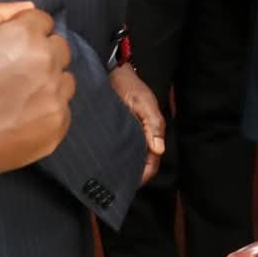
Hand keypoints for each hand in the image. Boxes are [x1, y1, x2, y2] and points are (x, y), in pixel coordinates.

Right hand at [0, 2, 74, 194]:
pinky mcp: (57, 125)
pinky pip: (63, 109)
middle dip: (41, 55)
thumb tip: (29, 7)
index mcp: (25, 35)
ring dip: (49, 83)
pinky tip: (20, 119)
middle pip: (59, 48)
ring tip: (17, 98)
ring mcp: (55, 95)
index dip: (25, 33)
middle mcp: (47, 61)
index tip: (8, 51)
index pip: (43, 22)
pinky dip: (48, 112)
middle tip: (12, 75)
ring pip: (65, 79)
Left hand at [110, 63, 165, 183]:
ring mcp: (124, 135)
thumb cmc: (129, 85)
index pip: (151, 162)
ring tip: (104, 178)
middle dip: (129, 176)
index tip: (131, 185)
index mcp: (150, 133)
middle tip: (113, 186)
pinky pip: (112, 150)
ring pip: (124, 158)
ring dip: (118, 168)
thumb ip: (153, 124)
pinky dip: (108, 158)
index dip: (144, 175)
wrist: (109, 71)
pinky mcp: (111, 132)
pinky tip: (98, 163)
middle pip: (138, 164)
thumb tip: (159, 149)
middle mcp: (138, 137)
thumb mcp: (143, 103)